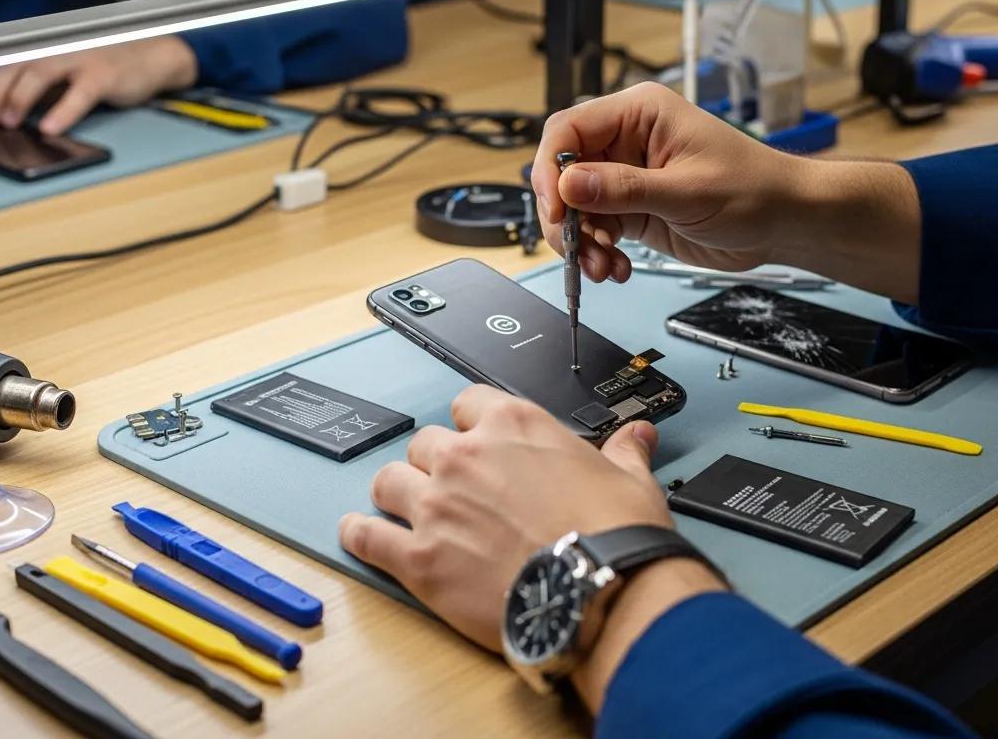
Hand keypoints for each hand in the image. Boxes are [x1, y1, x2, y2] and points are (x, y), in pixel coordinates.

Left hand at [0, 36, 196, 134]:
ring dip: (18, 100)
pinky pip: (79, 94)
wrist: (149, 59)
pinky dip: (63, 112)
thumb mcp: (63, 77)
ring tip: (7, 124)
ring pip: (38, 75)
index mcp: (40, 51)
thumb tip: (4, 115)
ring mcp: (79, 60)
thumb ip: (37, 91)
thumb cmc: (104, 70)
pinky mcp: (104, 75)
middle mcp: (54, 50)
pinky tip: (50, 128)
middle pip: (12, 69)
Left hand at [339, 385, 676, 649]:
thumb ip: (622, 451)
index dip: (471, 426)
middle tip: (454, 491)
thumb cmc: (616, 537)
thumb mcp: (628, 480)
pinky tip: (359, 534)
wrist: (602, 594)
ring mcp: (436, 506)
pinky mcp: (419, 560)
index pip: (467, 403)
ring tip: (408, 511)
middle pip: (424, 444)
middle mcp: (466, 457)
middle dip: (435, 465)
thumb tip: (638, 436)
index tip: (476, 442)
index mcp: (513, 425)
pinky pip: (367, 537)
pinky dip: (360, 536)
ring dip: (396, 495)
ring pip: (388, 482)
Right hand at [530, 81, 925, 303]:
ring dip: (580, 242)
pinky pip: (595, 229)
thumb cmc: (754, 189)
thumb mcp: (686, 191)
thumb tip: (570, 185)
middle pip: (564, 172)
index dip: (551, 168)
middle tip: (576, 248)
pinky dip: (597, 253)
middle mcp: (626, 141)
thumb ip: (624, 189)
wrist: (784, 222)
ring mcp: (627, 177)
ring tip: (602, 267)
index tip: (555, 208)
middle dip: (563, 216)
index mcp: (639, 114)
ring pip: (574, 207)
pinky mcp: (632, 209)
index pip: (569, 129)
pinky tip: (616, 268)